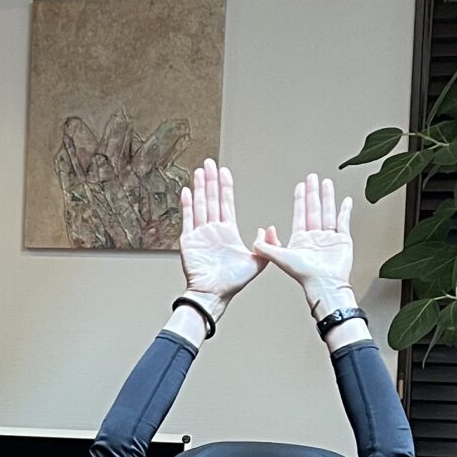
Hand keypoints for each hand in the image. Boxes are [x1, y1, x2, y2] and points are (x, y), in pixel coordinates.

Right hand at [177, 159, 259, 309]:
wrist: (214, 294)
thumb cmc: (232, 283)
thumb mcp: (257, 262)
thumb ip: (265, 244)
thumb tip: (269, 227)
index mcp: (227, 232)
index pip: (226, 203)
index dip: (225, 187)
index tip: (225, 172)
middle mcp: (212, 230)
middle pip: (211, 199)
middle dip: (211, 180)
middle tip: (210, 163)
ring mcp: (199, 233)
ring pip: (200, 204)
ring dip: (199, 187)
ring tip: (200, 171)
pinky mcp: (188, 240)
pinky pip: (187, 218)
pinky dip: (187, 205)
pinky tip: (187, 191)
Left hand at [253, 173, 354, 312]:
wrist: (325, 284)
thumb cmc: (304, 276)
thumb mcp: (280, 258)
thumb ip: (265, 248)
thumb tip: (254, 237)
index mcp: (301, 239)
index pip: (300, 213)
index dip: (300, 199)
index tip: (300, 186)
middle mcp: (315, 237)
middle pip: (314, 209)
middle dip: (313, 192)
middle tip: (313, 177)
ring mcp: (329, 238)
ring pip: (328, 211)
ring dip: (327, 197)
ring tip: (327, 183)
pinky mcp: (342, 240)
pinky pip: (344, 221)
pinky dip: (345, 210)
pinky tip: (346, 200)